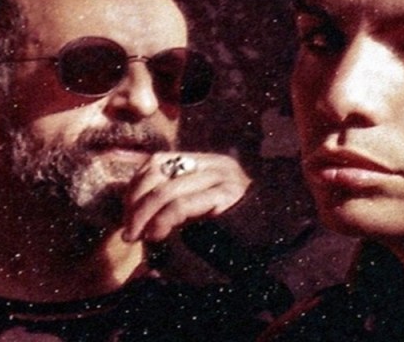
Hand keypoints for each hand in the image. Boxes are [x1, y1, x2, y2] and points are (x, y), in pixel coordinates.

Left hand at [122, 152, 251, 242]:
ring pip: (166, 189)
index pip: (157, 161)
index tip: (127, 217)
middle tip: (129, 232)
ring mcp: (222, 177)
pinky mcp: (226, 196)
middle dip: (135, 203)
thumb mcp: (200, 214)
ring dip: (143, 215)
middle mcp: (213, 164)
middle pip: (157, 170)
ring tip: (138, 237)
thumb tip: (138, 221)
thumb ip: (175, 208)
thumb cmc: (236, 235)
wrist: (276, 242)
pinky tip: (157, 235)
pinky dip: (162, 221)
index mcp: (206, 163)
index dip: (135, 187)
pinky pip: (182, 205)